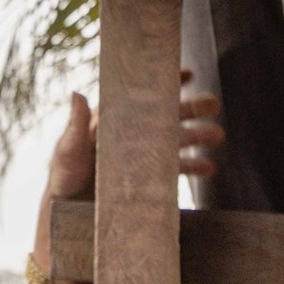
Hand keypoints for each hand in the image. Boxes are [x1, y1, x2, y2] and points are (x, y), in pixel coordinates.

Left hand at [29, 71, 223, 283]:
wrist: (69, 211)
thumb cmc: (65, 175)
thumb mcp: (68, 149)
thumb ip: (75, 124)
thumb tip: (76, 92)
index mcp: (113, 118)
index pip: (142, 95)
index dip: (164, 82)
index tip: (187, 73)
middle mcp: (132, 132)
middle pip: (165, 115)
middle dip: (190, 109)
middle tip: (213, 103)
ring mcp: (143, 154)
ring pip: (175, 140)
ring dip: (197, 137)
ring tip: (218, 135)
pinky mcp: (148, 177)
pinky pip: (174, 169)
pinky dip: (193, 167)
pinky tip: (209, 168)